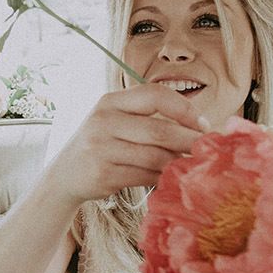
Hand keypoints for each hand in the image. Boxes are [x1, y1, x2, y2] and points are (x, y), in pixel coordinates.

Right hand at [47, 83, 208, 203]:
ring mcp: (101, 148)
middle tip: (207, 150)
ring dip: (178, 163)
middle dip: (189, 141)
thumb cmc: (101, 145)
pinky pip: (144, 176)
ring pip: (154, 156)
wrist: (65, 175)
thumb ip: (148, 118)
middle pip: (159, 130)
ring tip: (190, 166)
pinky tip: (169, 178)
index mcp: (110, 101)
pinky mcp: (103, 174)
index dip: (184, 108)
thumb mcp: (116, 121)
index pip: (155, 94)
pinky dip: (162, 178)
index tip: (203, 124)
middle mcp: (103, 121)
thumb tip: (199, 127)